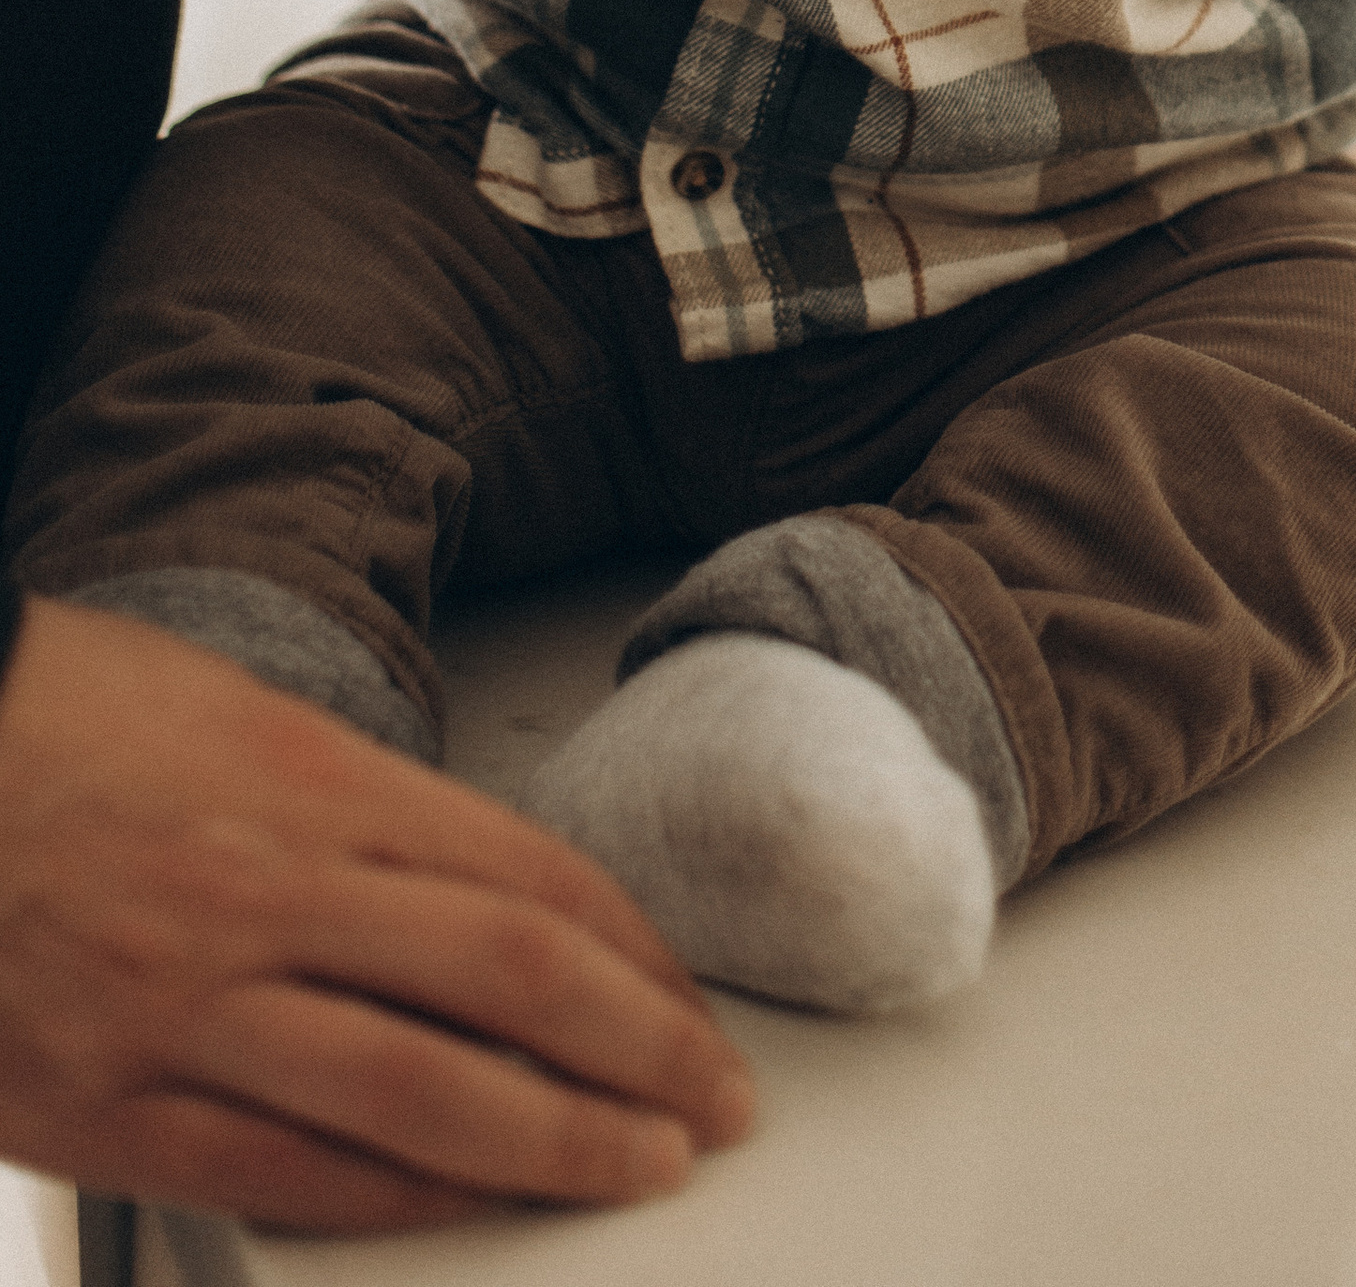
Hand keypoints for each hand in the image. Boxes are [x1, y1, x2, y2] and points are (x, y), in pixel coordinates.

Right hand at [0, 596, 755, 1233]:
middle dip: (639, 1051)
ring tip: (638, 1166)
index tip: (690, 1002)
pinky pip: (284, 1172)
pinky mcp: (106, 1108)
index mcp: (314, 785)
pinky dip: (396, 1201)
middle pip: (509, 982)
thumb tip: (479, 881)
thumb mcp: (237, 719)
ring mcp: (186, 1010)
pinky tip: (469, 1209)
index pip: (526, 877)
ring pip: (418, 1096)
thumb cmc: (62, 723)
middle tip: (716, 1099)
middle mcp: (267, 895)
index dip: (634, 951)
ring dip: (552, 1144)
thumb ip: (359, 806)